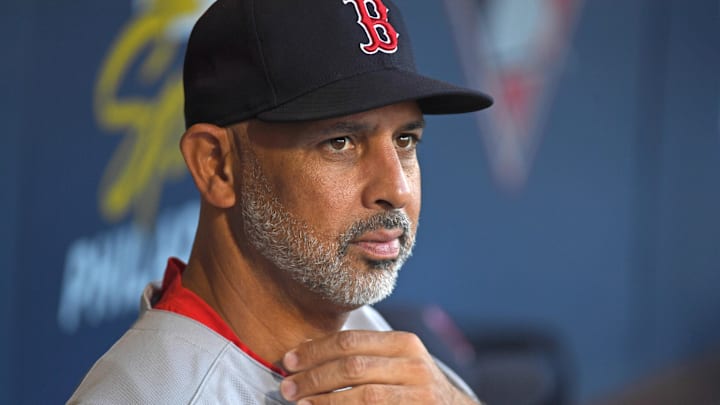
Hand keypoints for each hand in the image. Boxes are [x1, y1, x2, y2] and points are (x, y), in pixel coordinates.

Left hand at [279, 330, 477, 403]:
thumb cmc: (414, 385)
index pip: (351, 341)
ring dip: (324, 400)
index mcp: (404, 343)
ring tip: (300, 403)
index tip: (289, 360)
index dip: (315, 350)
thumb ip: (362, 353)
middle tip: (287, 386)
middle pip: (352, 367)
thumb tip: (306, 350)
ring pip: (362, 397)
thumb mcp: (397, 361)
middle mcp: (414, 367)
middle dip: (314, 377)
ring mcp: (418, 396)